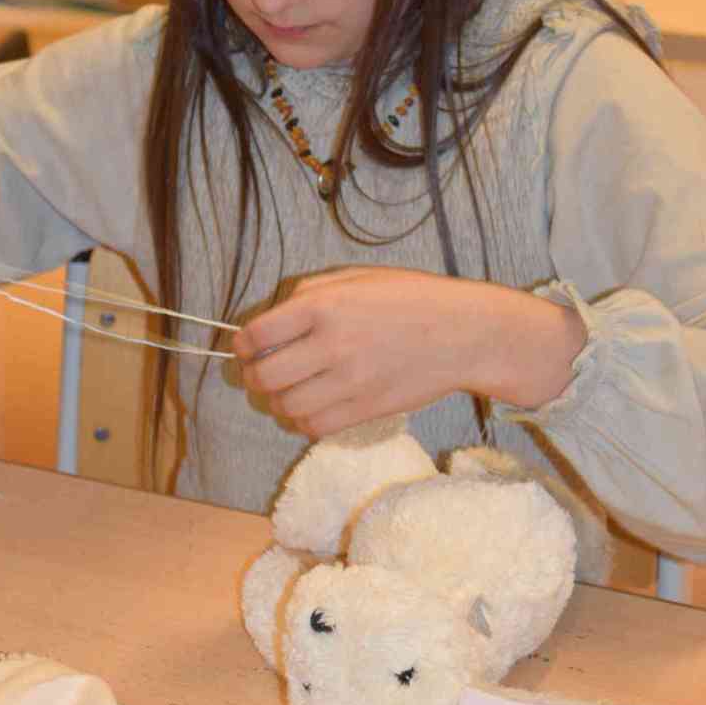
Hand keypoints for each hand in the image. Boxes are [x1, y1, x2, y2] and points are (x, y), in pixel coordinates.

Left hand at [233, 268, 585, 438]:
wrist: (463, 333)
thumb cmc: (411, 298)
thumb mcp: (357, 277)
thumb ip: (309, 293)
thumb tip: (271, 317)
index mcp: (324, 306)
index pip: (257, 335)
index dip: (242, 344)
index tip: (247, 346)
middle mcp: (332, 344)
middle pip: (264, 377)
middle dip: (252, 377)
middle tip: (259, 373)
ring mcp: (349, 382)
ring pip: (285, 407)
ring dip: (276, 402)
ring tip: (285, 392)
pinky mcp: (366, 410)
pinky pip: (314, 427)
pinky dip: (300, 422)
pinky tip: (308, 407)